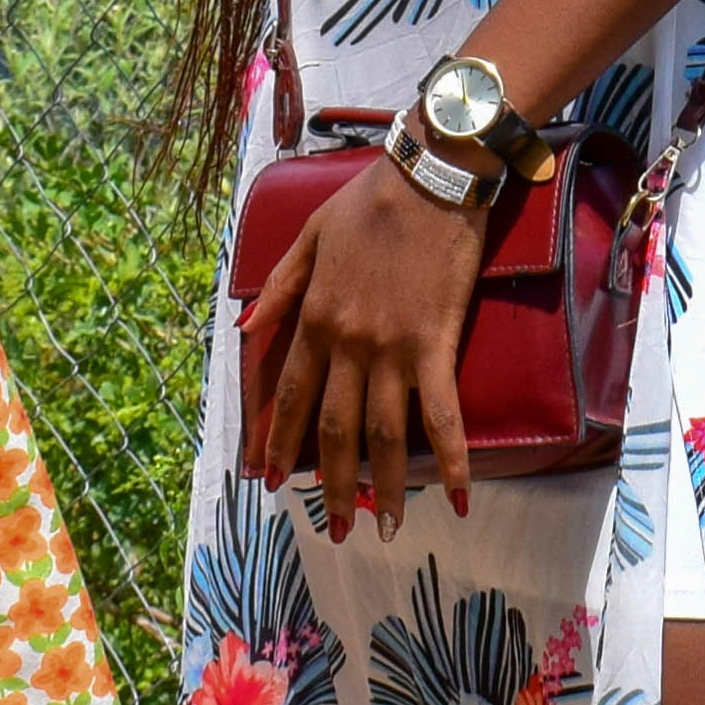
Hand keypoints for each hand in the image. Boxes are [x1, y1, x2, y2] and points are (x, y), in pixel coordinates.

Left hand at [241, 155, 489, 529]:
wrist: (428, 177)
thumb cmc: (370, 202)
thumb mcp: (307, 236)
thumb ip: (279, 288)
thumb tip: (245, 333)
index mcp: (315, 318)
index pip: (291, 394)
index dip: (279, 441)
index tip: (269, 480)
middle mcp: (348, 343)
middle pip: (334, 429)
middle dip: (330, 484)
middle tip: (332, 527)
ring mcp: (392, 348)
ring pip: (382, 434)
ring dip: (384, 487)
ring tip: (386, 527)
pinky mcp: (435, 344)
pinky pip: (443, 414)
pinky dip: (451, 459)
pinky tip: (458, 497)